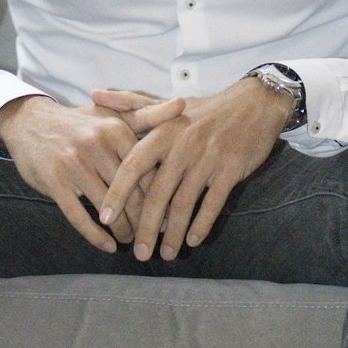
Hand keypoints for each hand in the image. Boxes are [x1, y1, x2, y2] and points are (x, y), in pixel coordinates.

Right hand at [0, 93, 184, 251]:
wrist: (31, 121)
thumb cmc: (80, 122)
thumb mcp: (112, 113)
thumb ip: (148, 114)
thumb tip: (184, 104)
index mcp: (115, 128)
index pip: (147, 170)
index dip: (160, 197)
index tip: (169, 216)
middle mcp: (97, 144)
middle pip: (130, 192)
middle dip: (143, 220)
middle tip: (152, 236)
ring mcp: (74, 162)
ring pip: (108, 207)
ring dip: (122, 231)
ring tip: (131, 241)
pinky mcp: (55, 180)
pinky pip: (79, 216)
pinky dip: (95, 236)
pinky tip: (107, 245)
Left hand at [92, 79, 292, 262]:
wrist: (253, 104)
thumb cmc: (205, 109)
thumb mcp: (167, 104)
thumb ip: (130, 104)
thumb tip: (94, 93)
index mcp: (164, 130)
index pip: (133, 165)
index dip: (118, 193)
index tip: (105, 218)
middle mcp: (183, 144)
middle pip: (157, 193)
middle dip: (145, 227)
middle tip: (139, 253)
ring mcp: (207, 157)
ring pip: (183, 204)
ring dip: (173, 234)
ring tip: (166, 254)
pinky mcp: (230, 169)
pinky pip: (212, 203)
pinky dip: (201, 225)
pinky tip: (193, 240)